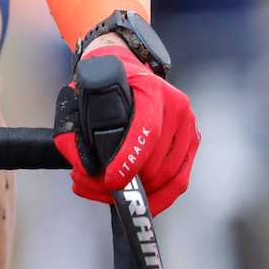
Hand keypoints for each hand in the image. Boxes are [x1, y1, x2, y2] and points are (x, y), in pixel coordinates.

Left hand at [54, 37, 198, 211]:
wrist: (127, 68)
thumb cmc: (102, 85)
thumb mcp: (80, 99)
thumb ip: (74, 135)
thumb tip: (84, 171)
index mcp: (151, 89)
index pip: (146, 130)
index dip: (128, 160)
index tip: (109, 180)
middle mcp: (176, 106)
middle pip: (157, 163)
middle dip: (126, 185)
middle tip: (94, 187)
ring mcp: (189, 125)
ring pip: (170, 177)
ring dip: (139, 195)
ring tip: (106, 193)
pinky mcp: (193, 141)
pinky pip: (180, 180)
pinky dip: (158, 196)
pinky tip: (136, 200)